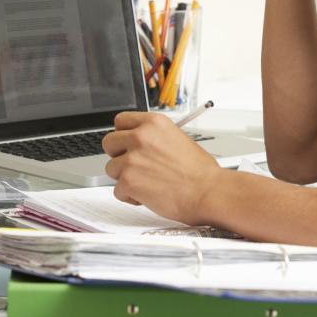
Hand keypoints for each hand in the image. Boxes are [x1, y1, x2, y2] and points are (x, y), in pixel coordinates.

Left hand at [102, 111, 220, 225]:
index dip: (123, 134)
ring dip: (125, 177)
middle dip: (119, 156)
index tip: (127, 143)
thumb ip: (154, 138)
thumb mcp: (178, 138)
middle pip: (109, 143)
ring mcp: (132, 159)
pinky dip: (130, 196)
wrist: (207, 191)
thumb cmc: (199, 171)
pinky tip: (148, 194)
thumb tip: (140, 143)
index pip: (121, 120)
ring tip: (147, 182)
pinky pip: (117, 190)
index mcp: (154, 123)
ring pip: (111, 168)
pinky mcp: (128, 181)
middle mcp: (141, 137)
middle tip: (134, 165)